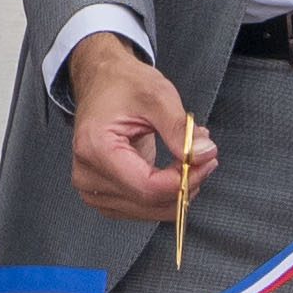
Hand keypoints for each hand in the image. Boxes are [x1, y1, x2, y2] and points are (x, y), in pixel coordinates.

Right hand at [62, 40, 206, 226]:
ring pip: (147, 210)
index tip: (205, 161)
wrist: (101, 82)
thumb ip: (181, 130)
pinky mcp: (102, 194)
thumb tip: (204, 155)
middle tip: (204, 158)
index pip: (146, 187)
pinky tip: (172, 170)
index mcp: (95, 148)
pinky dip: (163, 194)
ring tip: (187, 157)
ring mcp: (92, 188)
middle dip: (183, 185)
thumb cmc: (123, 85)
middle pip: (147, 202)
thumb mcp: (157, 96)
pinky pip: (141, 208)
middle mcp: (87, 174)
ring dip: (175, 191)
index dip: (182, 180)